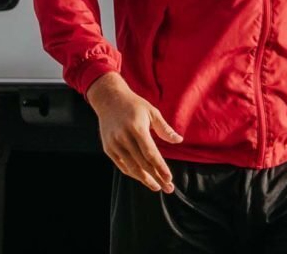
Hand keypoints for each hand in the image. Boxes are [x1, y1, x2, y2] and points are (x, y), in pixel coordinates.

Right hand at [85, 72, 180, 192]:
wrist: (109, 99)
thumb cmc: (134, 105)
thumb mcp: (152, 112)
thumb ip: (164, 128)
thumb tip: (179, 140)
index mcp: (137, 128)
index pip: (151, 154)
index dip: (160, 168)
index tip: (169, 178)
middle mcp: (124, 138)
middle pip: (142, 164)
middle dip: (156, 178)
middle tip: (168, 188)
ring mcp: (114, 144)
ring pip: (131, 167)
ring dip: (145, 179)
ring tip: (157, 187)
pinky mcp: (108, 148)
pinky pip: (121, 165)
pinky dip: (132, 173)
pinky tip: (143, 178)